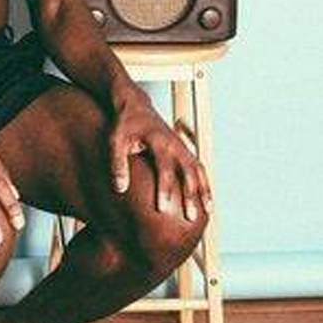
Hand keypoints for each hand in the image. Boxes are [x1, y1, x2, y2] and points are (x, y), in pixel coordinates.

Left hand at [107, 90, 212, 220]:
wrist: (135, 105)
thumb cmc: (124, 123)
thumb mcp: (115, 141)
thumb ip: (118, 164)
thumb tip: (120, 188)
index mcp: (159, 140)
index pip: (164, 168)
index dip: (165, 189)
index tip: (164, 209)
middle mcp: (174, 144)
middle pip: (188, 172)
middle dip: (190, 195)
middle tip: (190, 218)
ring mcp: (181, 146)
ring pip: (198, 170)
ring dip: (204, 190)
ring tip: (207, 212)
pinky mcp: (183, 149)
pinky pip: (198, 167)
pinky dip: (204, 183)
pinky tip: (206, 199)